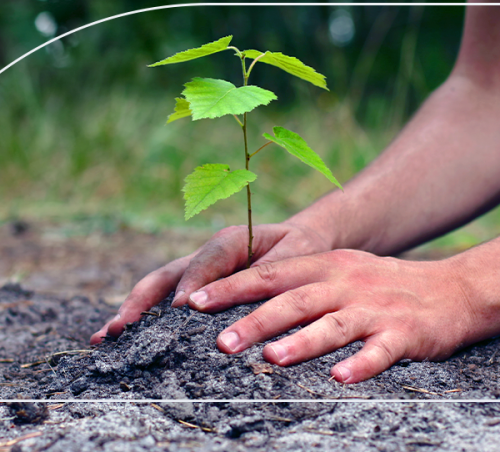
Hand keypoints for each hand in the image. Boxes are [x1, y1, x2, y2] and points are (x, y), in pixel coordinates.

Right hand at [90, 221, 329, 344]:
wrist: (299, 242)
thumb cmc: (300, 249)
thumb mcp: (296, 255)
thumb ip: (272, 271)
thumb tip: (246, 298)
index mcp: (233, 240)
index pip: (208, 259)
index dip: (193, 282)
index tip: (181, 309)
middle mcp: (209, 254)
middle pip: (169, 273)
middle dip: (143, 301)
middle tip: (119, 329)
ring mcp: (199, 270)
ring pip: (160, 286)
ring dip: (134, 310)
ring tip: (106, 337)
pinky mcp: (198, 285)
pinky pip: (168, 298)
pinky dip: (146, 316)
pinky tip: (124, 336)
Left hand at [185, 249, 477, 382]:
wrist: (445, 287)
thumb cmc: (376, 283)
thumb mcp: (337, 271)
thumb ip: (297, 284)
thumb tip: (247, 304)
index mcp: (324, 266)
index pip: (270, 274)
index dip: (232, 287)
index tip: (195, 303)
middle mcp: (344, 283)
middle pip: (295, 300)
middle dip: (256, 320)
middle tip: (221, 342)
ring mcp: (374, 307)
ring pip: (333, 324)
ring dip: (302, 342)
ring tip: (271, 359)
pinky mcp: (403, 333)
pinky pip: (380, 350)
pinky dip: (360, 364)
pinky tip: (340, 379)